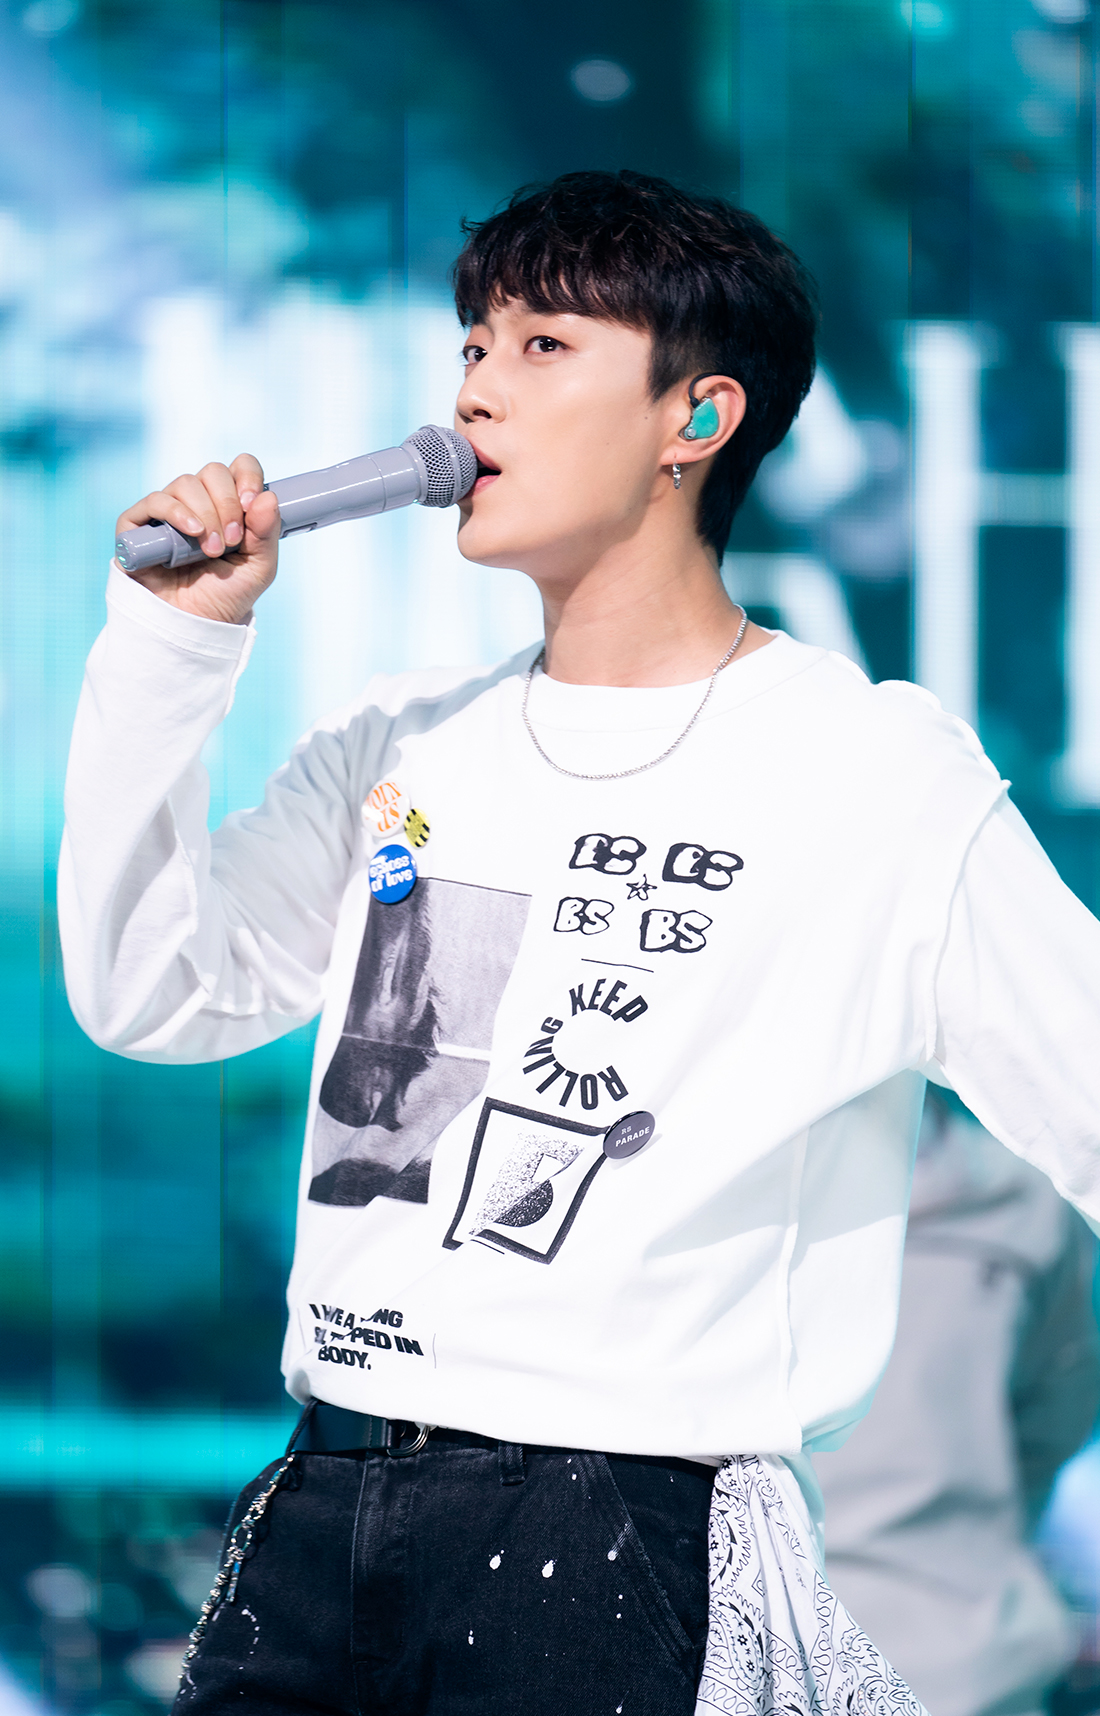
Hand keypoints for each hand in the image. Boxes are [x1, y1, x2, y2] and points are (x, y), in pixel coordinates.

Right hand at [115, 454, 279, 624]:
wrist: (191, 625)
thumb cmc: (224, 596)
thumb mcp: (258, 569)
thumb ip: (267, 534)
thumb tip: (269, 496)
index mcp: (228, 505)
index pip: (239, 468)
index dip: (247, 476)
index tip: (252, 503)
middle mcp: (197, 502)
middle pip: (213, 472)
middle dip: (227, 503)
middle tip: (232, 540)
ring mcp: (167, 511)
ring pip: (186, 483)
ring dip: (205, 514)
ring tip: (211, 549)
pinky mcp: (138, 524)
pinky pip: (156, 500)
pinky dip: (177, 512)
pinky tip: (192, 533)